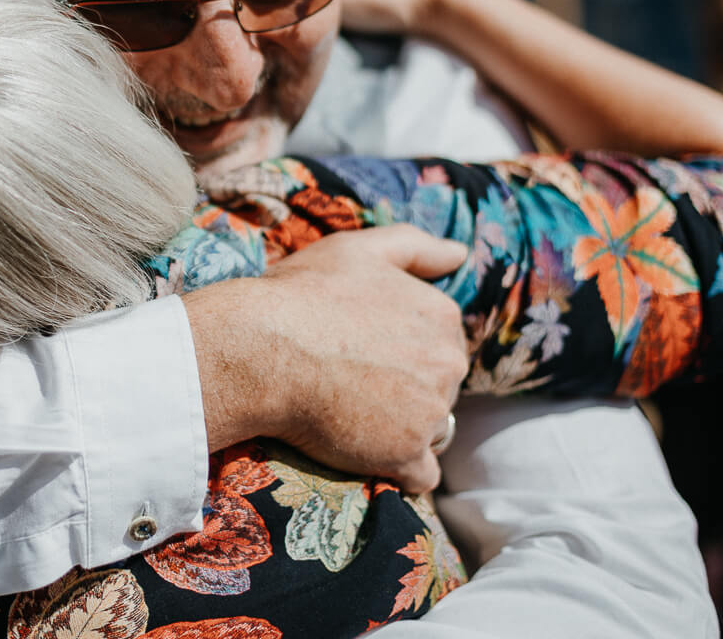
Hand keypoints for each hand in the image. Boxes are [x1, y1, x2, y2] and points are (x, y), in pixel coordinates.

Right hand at [184, 224, 468, 492]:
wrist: (262, 349)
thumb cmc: (303, 294)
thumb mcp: (360, 249)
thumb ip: (418, 247)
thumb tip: (461, 253)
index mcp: (441, 315)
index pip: (442, 343)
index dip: (404, 350)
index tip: (365, 352)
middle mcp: (448, 363)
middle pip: (440, 387)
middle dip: (408, 390)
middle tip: (354, 383)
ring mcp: (430, 411)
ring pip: (432, 429)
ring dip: (403, 429)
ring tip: (353, 416)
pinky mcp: (406, 454)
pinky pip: (421, 476)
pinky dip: (399, 470)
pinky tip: (367, 456)